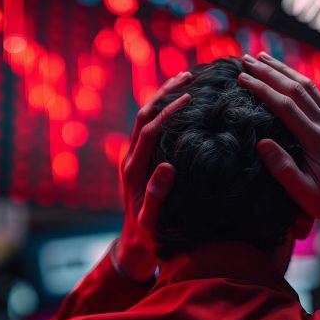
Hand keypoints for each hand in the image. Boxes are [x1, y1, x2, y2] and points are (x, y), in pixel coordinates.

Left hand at [114, 72, 192, 280]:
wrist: (135, 244)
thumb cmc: (148, 237)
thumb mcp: (152, 222)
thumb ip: (157, 197)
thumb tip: (167, 166)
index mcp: (134, 170)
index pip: (149, 132)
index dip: (167, 113)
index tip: (189, 97)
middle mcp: (130, 159)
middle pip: (143, 116)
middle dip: (163, 94)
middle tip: (188, 75)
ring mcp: (133, 158)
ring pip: (144, 118)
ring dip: (162, 97)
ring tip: (185, 78)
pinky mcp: (139, 160)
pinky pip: (149, 128)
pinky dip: (163, 111)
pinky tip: (180, 102)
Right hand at [238, 52, 319, 229]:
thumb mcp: (301, 191)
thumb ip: (282, 168)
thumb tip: (262, 143)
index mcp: (315, 139)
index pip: (286, 106)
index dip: (263, 89)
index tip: (242, 78)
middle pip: (295, 89)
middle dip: (269, 71)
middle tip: (246, 59)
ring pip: (306, 86)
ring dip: (283, 69)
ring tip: (262, 57)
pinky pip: (314, 93)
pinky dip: (297, 78)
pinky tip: (286, 73)